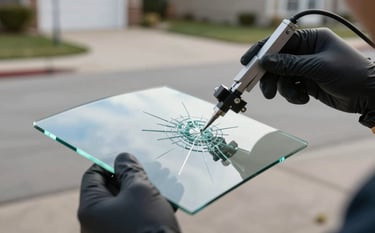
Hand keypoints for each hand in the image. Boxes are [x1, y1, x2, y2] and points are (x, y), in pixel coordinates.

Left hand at [78, 153, 180, 232]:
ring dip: (145, 190)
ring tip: (165, 180)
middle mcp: (96, 222)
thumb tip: (123, 157)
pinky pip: (135, 217)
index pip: (93, 176)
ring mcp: (112, 231)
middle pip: (111, 189)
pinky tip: (169, 198)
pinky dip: (149, 206)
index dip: (109, 162)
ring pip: (127, 203)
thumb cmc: (147, 224)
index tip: (127, 158)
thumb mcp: (140, 190)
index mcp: (91, 209)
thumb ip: (130, 170)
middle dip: (132, 176)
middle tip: (149, 167)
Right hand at [241, 28, 374, 127]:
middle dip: (270, 77)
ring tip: (296, 96)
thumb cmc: (350, 74)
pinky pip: (289, 88)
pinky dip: (293, 95)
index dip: (262, 50)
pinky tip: (304, 98)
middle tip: (266, 91)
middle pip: (276, 62)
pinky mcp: (306, 83)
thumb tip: (265, 61)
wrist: (368, 95)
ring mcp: (304, 68)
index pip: (279, 41)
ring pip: (281, 78)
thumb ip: (290, 64)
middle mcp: (305, 52)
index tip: (248, 61)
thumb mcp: (318, 67)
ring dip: (284, 89)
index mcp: (310, 39)